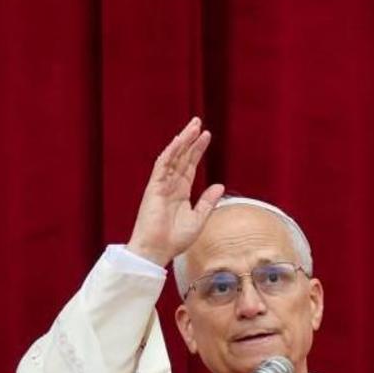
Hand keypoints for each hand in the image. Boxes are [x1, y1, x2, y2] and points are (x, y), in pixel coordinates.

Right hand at [126, 117, 224, 265]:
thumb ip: (208, 201)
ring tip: (193, 126)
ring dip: (182, 141)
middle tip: (199, 122)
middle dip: (190, 140)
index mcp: (180, 192)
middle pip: (182, 157)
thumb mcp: (199, 219)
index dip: (198, 150)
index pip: (189, 166)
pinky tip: (180, 140)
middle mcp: (170, 185)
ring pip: (172, 157)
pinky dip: (171, 151)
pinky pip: (162, 165)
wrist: (157, 250)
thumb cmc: (175, 240)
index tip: (206, 135)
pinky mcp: (154, 187)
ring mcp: (161, 185)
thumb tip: (220, 185)